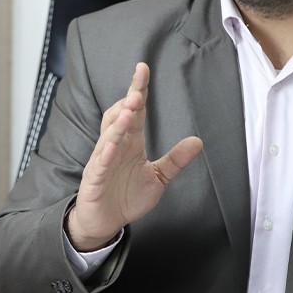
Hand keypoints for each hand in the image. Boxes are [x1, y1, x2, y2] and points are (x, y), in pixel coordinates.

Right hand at [67, 62, 203, 250]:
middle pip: (118, 118)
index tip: (143, 69)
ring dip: (118, 124)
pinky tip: (113, 145)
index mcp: (129, 143)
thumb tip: (198, 141)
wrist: (105, 222)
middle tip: (138, 90)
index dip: (137, 90)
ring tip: (129, 110)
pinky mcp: (94, 180)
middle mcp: (114, 147)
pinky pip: (100, 165)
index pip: (133, 111)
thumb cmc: (127, 196)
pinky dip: (106, 154)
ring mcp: (102, 162)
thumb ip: (175, 160)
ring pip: (108, 138)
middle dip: (127, 103)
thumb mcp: (158, 178)